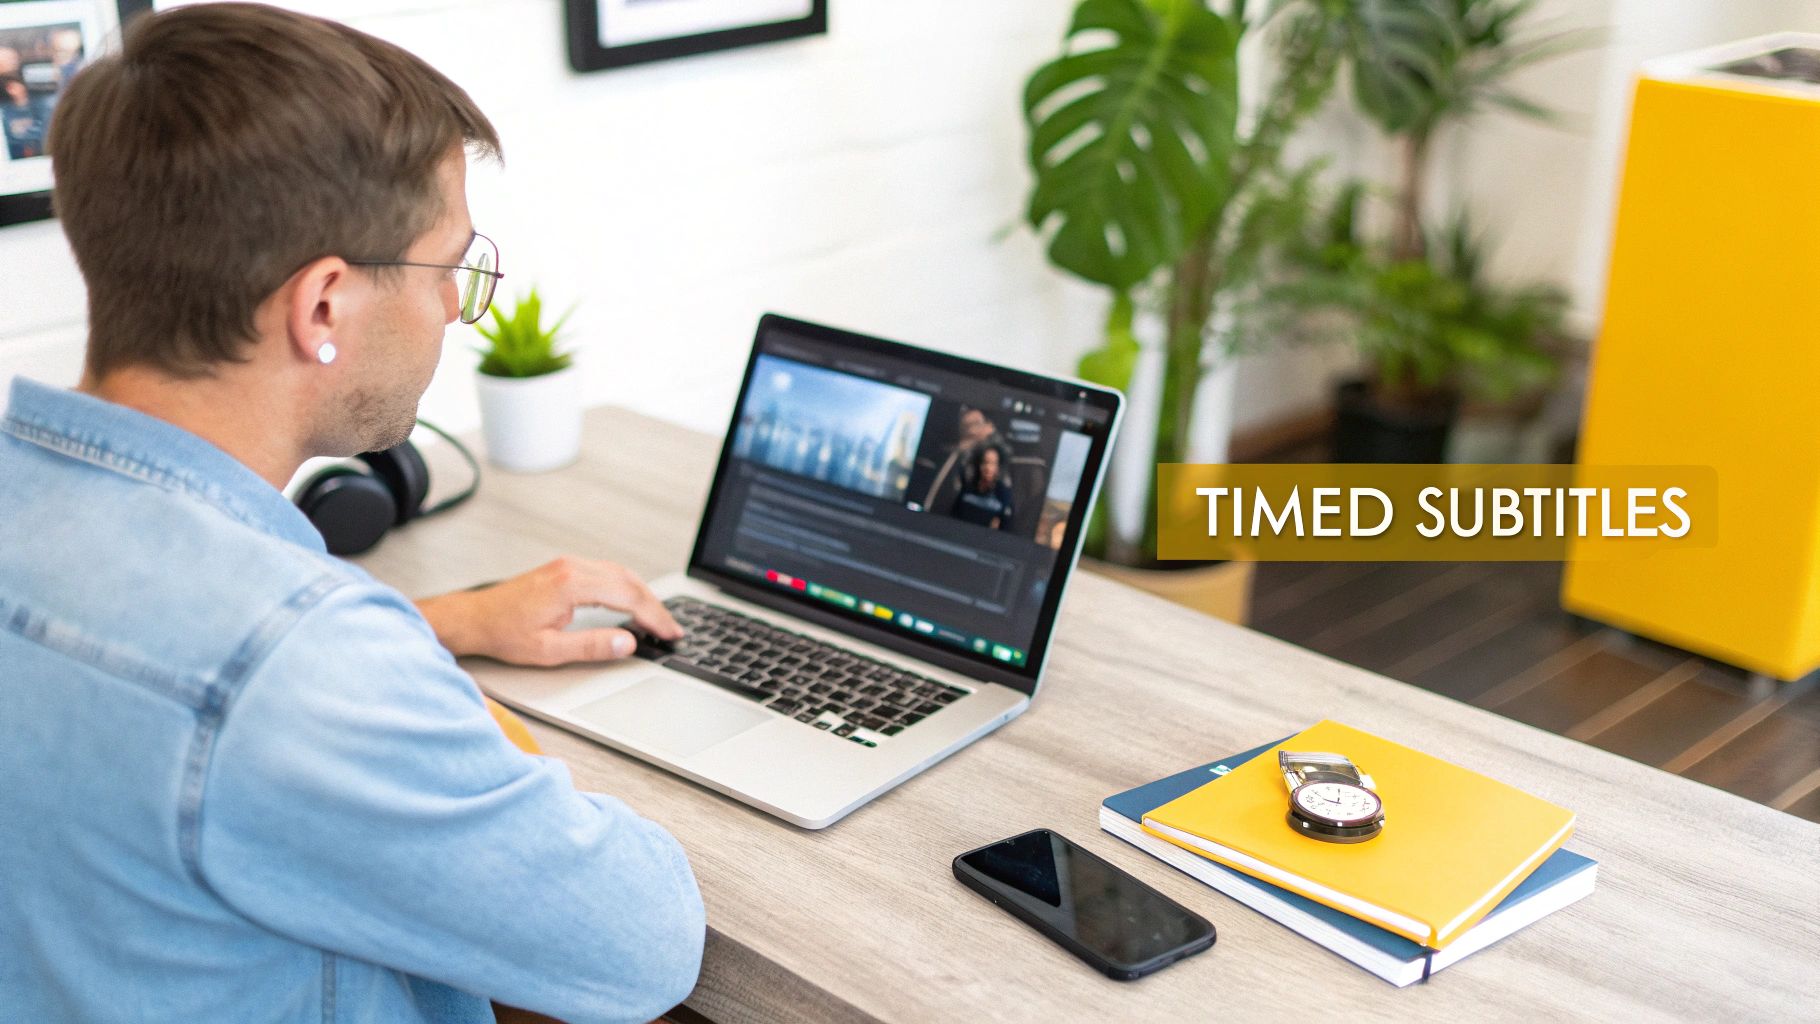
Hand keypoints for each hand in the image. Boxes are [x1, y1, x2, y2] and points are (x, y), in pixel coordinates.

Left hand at [416, 557, 682, 666]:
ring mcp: (568, 565)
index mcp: (571, 584)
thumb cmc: (503, 633)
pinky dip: (626, 587)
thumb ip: (593, 646)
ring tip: (657, 619)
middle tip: (671, 628)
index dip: (654, 616)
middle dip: (654, 605)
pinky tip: (631, 602)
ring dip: (642, 594)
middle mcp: (571, 568)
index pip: (628, 595)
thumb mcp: (549, 650)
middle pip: (629, 580)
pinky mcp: (564, 569)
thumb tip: (628, 643)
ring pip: (619, 573)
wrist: (474, 619)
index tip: (670, 632)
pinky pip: (606, 572)